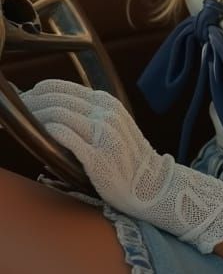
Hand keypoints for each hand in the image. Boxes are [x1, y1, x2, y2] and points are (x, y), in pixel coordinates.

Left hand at [22, 80, 222, 252]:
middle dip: (34, 101)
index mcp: (108, 103)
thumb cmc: (128, 158)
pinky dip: (52, 132)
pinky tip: (44, 134)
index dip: (42, 90)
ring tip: (26, 121)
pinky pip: (67, 138)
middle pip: (59, 99)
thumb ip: (91, 113)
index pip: (65, 87)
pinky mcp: (97, 157)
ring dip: (38, 116)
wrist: (151, 186)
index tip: (27, 95)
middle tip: (20, 107)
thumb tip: (57, 107)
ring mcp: (103, 135)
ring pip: (61, 115)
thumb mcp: (114, 124)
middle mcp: (106, 114)